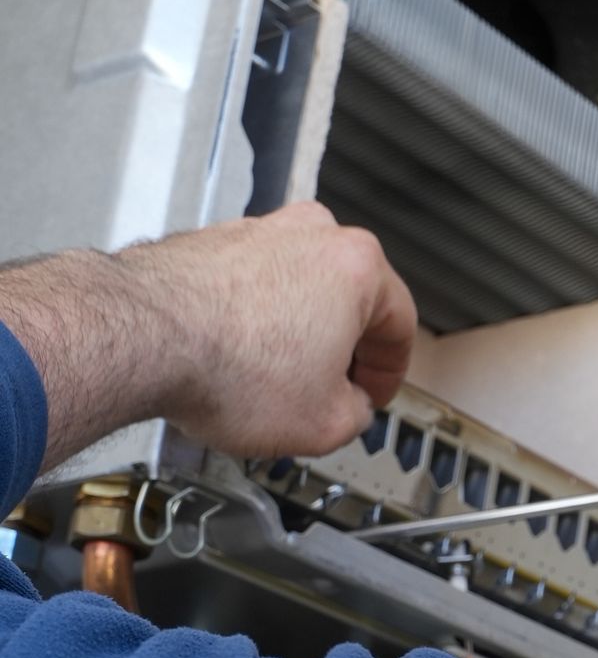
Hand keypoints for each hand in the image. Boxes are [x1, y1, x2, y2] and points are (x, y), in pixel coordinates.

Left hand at [0, 206, 416, 472]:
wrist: (137, 339)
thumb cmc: (226, 368)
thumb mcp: (325, 425)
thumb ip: (357, 414)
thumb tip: (348, 408)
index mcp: (358, 265)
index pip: (400, 324)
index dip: (390, 374)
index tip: (373, 396)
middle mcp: (309, 235)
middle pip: (346, 299)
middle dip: (340, 350)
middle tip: (328, 393)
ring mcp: (254, 233)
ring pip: (293, 290)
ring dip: (292, 334)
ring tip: (270, 384)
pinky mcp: (206, 243)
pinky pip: (245, 288)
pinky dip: (246, 322)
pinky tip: (230, 363)